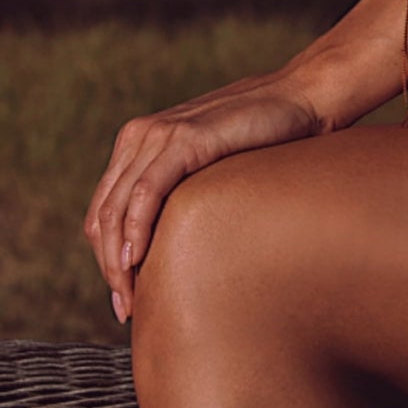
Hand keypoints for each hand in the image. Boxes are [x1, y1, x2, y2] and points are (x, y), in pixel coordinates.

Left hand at [83, 69, 322, 322]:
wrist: (303, 98)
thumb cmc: (266, 138)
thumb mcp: (210, 166)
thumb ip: (184, 189)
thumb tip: (173, 246)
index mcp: (139, 142)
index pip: (104, 211)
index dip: (106, 258)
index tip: (124, 298)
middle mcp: (140, 136)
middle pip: (103, 215)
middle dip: (109, 268)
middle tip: (126, 309)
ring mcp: (159, 134)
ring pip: (116, 209)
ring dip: (117, 260)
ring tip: (131, 298)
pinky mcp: (184, 139)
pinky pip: (146, 193)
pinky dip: (136, 231)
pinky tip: (138, 260)